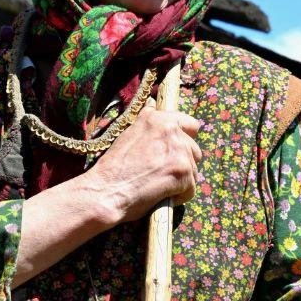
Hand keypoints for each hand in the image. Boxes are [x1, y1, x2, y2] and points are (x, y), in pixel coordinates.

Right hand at [82, 101, 201, 224]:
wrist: (106, 192)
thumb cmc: (113, 168)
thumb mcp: (127, 133)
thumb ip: (146, 120)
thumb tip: (152, 103)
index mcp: (158, 119)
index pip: (190, 124)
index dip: (185, 140)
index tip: (173, 152)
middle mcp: (171, 130)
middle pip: (194, 150)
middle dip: (182, 163)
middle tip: (160, 173)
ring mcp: (179, 150)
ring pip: (193, 170)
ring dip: (180, 181)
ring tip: (157, 185)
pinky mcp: (183, 172)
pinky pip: (191, 188)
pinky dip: (179, 196)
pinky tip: (160, 195)